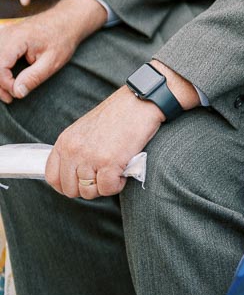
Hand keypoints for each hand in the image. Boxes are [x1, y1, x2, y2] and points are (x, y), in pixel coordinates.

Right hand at [0, 0, 105, 103]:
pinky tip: (7, 77)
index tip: (17, 93)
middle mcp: (6, 34)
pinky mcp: (5, 36)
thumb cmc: (62, 39)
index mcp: (17, 39)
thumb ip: (34, 77)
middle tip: (11, 97)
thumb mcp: (53, 61)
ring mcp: (4, 33)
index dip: (5, 84)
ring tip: (9, 90)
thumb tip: (17, 92)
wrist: (66, 20)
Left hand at [45, 85, 162, 199]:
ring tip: (114, 170)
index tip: (79, 183)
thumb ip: (75, 150)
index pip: (52, 177)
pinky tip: (123, 170)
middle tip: (102, 176)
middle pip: (70, 189)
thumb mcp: (84, 129)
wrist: (139, 102)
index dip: (65, 186)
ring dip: (104, 186)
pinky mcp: (109, 164)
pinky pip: (108, 189)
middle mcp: (73, 150)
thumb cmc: (117, 114)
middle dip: (88, 188)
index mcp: (65, 142)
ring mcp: (90, 158)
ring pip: (89, 192)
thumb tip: (75, 175)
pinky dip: (118, 184)